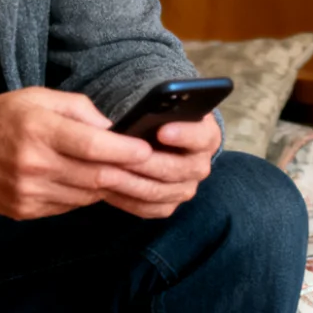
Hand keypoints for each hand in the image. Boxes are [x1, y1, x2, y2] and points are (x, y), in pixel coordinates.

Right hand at [0, 88, 156, 219]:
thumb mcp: (35, 97)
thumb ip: (77, 108)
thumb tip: (112, 128)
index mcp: (38, 131)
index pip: (93, 146)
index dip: (126, 151)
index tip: (147, 150)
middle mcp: (34, 165)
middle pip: (95, 176)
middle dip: (128, 173)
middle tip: (151, 168)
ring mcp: (29, 193)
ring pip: (86, 195)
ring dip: (110, 186)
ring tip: (127, 174)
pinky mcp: (25, 211)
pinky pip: (68, 206)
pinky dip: (86, 195)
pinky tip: (93, 183)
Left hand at [100, 116, 220, 218]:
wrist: (159, 139)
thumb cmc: (159, 117)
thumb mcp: (164, 104)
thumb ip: (156, 105)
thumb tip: (132, 118)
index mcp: (207, 136)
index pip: (202, 136)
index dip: (184, 134)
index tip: (162, 130)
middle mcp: (200, 165)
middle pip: (177, 169)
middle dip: (146, 163)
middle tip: (120, 156)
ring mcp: (186, 188)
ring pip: (159, 192)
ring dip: (130, 183)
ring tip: (105, 172)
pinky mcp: (169, 205)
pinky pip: (148, 208)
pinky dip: (126, 199)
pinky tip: (106, 188)